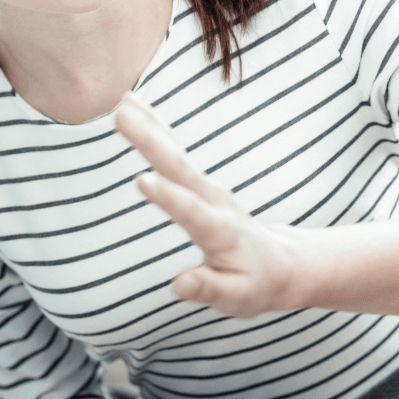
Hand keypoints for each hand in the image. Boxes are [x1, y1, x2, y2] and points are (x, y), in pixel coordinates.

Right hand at [115, 93, 301, 315]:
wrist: (278, 262)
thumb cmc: (254, 284)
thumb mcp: (237, 297)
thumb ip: (209, 289)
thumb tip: (180, 284)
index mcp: (220, 231)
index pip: (192, 211)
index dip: (169, 198)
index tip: (142, 180)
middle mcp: (213, 201)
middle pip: (179, 169)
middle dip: (151, 142)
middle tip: (120, 115)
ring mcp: (207, 187)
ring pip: (175, 153)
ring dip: (149, 126)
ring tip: (121, 101)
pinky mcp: (199, 182)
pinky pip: (174, 151)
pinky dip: (155, 127)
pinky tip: (135, 107)